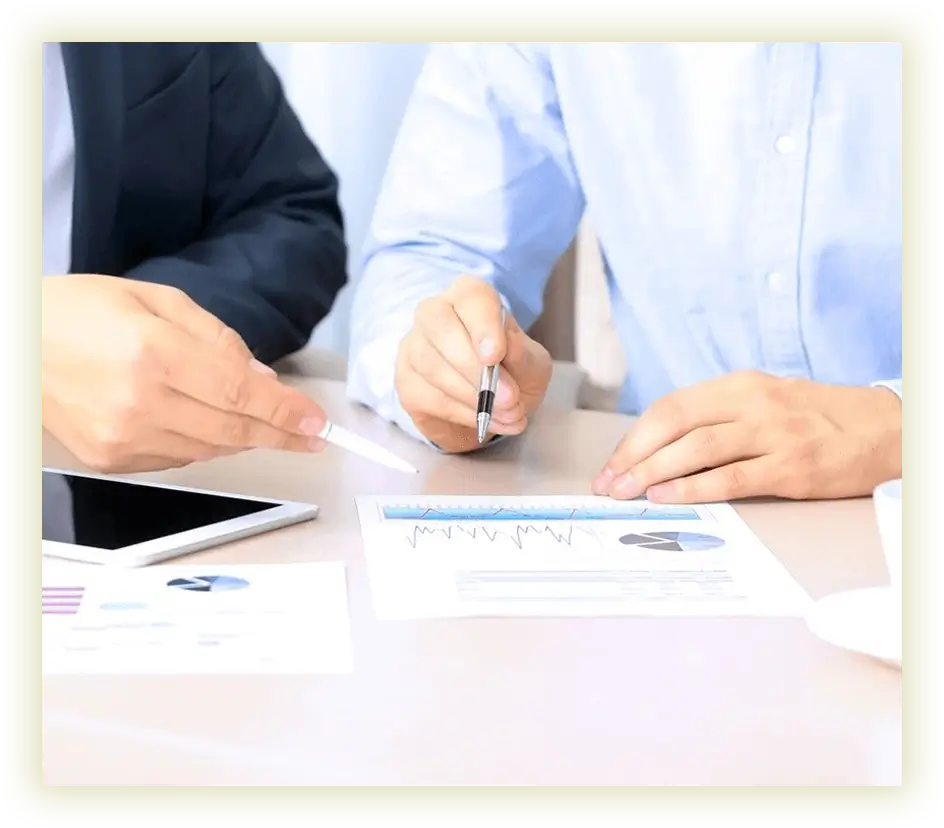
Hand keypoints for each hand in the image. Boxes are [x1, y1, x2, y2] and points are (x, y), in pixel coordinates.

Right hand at [42, 274, 327, 472]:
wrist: (12, 345)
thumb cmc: (80, 311)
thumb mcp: (156, 299)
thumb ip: (218, 339)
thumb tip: (265, 381)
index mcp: (152, 352)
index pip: (240, 394)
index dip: (287, 412)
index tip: (317, 422)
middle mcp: (138, 402)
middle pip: (233, 431)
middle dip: (281, 434)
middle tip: (312, 435)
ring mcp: (122, 437)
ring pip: (211, 450)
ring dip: (247, 439)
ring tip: (269, 425)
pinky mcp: (110, 459)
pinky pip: (179, 458)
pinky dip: (207, 444)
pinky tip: (215, 426)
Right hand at [396, 276, 552, 452]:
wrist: (493, 408)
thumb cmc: (513, 373)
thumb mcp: (532, 365)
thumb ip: (522, 355)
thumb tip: (507, 344)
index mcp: (470, 297)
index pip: (471, 297)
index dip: (482, 325)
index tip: (495, 356)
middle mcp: (434, 313)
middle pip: (439, 325)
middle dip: (473, 366)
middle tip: (508, 397)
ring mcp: (414, 347)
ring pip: (432, 365)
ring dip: (473, 396)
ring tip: (508, 413)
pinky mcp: (407, 382)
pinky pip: (430, 397)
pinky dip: (464, 414)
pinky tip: (486, 420)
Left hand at [593, 371, 901, 502]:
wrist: (889, 429)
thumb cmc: (818, 418)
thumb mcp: (764, 402)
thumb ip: (718, 418)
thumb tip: (660, 450)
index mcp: (739, 385)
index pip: (671, 408)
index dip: (634, 438)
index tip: (611, 465)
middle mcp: (753, 403)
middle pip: (675, 423)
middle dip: (633, 456)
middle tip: (608, 484)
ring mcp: (774, 433)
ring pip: (698, 448)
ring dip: (654, 471)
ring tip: (627, 492)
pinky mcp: (794, 466)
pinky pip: (734, 476)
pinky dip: (695, 487)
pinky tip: (668, 496)